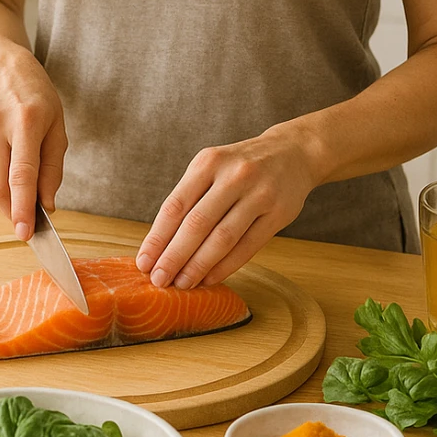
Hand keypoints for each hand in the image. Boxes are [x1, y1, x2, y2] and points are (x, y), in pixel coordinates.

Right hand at [0, 45, 67, 240]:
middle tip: (23, 222)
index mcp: (26, 121)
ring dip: (2, 195)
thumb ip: (52, 169)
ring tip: (18, 183)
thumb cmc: (35, 97)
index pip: (22, 175)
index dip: (22, 208)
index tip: (24, 233)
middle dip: (10, 211)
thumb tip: (45, 205)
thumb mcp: (57, 126)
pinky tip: (1, 155)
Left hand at [135, 127, 316, 288]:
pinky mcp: (279, 214)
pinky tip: (209, 278)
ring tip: (182, 284)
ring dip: (198, 266)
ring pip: (222, 238)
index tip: (143, 263)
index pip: (175, 205)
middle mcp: (233, 176)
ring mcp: (259, 194)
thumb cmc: (241, 166)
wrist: (293, 153)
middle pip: (196, 224)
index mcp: (208, 162)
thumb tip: (160, 244)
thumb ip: (189, 197)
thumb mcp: (212, 166)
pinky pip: (247, 247)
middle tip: (159, 280)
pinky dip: (226, 266)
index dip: (157, 238)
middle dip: (174, 257)